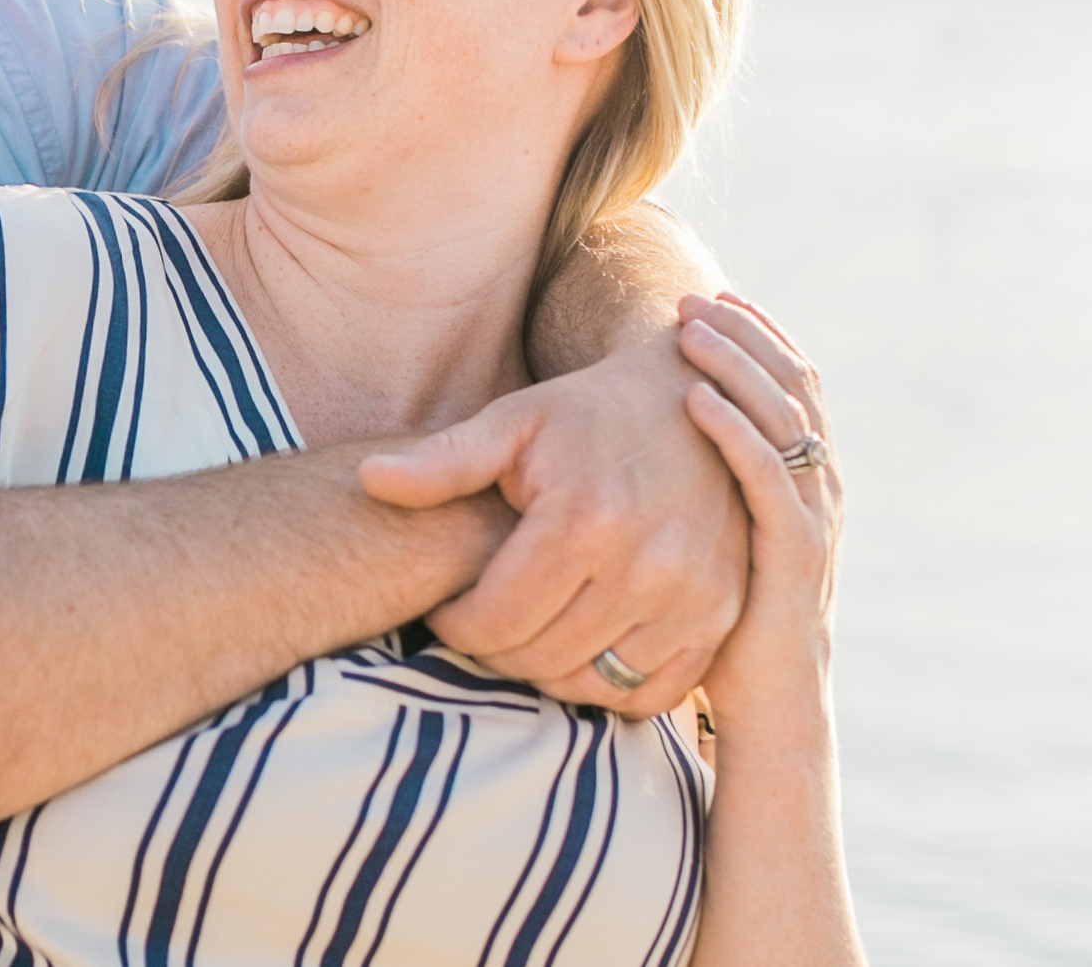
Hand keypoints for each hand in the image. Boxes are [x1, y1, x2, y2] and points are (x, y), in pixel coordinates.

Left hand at [358, 319, 751, 715]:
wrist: (690, 400)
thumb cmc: (586, 414)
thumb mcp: (513, 422)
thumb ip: (442, 461)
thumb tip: (368, 480)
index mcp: (584, 518)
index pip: (496, 620)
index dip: (455, 626)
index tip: (445, 609)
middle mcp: (645, 565)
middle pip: (540, 658)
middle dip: (494, 651)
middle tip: (479, 626)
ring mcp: (692, 596)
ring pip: (592, 682)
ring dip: (546, 673)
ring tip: (524, 636)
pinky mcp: (723, 616)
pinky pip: (652, 692)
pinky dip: (609, 687)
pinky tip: (578, 653)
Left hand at [678, 296, 842, 717]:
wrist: (767, 701)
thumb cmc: (723, 614)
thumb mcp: (713, 532)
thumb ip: (702, 480)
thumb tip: (651, 420)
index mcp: (800, 477)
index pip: (789, 387)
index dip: (755, 339)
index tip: (706, 300)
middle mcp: (815, 490)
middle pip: (791, 389)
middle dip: (743, 338)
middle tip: (689, 301)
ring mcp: (811, 521)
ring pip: (784, 422)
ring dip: (738, 368)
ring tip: (689, 331)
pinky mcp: (795, 558)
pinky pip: (770, 481)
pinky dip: (736, 432)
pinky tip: (695, 401)